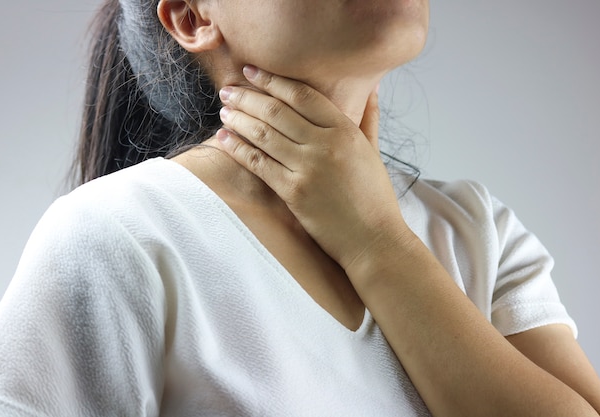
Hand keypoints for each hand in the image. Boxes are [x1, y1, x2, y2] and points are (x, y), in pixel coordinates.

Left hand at [217, 66, 407, 273]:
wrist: (373, 239)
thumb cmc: (374, 197)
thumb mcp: (373, 151)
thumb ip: (368, 116)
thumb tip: (371, 86)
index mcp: (345, 130)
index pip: (302, 95)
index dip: (272, 81)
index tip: (252, 72)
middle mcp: (325, 145)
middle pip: (277, 111)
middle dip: (247, 97)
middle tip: (228, 90)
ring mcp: (308, 169)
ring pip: (264, 135)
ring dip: (239, 119)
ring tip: (224, 111)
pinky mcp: (293, 193)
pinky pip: (259, 164)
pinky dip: (239, 149)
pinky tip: (225, 139)